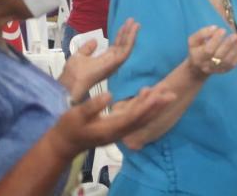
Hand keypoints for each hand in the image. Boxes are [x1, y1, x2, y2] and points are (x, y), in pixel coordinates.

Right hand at [49, 85, 175, 157]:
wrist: (65, 143)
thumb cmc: (68, 128)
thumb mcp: (76, 115)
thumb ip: (92, 106)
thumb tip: (110, 95)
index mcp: (110, 129)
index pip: (133, 117)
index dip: (146, 106)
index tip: (157, 95)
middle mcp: (119, 131)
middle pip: (142, 118)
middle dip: (157, 106)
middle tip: (172, 93)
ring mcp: (119, 130)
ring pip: (141, 118)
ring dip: (154, 105)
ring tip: (165, 92)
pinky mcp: (117, 127)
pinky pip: (134, 117)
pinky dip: (142, 105)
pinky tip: (146, 93)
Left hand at [58, 19, 138, 101]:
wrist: (69, 83)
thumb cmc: (72, 74)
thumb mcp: (79, 56)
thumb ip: (87, 49)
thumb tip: (94, 41)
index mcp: (104, 60)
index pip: (116, 46)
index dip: (121, 35)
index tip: (125, 24)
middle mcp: (111, 62)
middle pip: (123, 46)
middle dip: (128, 33)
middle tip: (133, 21)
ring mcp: (113, 64)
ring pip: (126, 48)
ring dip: (131, 35)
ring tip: (135, 24)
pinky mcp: (114, 64)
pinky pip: (125, 52)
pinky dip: (130, 41)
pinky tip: (133, 32)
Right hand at [186, 26, 236, 78]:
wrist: (197, 68)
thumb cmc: (196, 49)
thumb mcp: (193, 40)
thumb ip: (202, 33)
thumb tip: (215, 28)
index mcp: (197, 56)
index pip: (208, 50)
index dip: (216, 40)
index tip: (223, 30)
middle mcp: (206, 65)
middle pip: (219, 56)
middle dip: (228, 45)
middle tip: (235, 35)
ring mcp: (216, 70)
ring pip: (227, 62)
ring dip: (236, 50)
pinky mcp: (223, 71)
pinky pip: (232, 65)